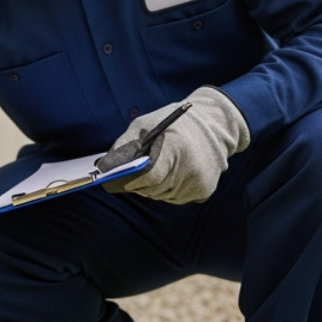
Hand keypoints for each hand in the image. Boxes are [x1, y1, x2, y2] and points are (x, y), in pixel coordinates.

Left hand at [100, 87, 249, 203]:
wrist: (215, 124)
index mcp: (175, 149)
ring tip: (162, 166)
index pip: (148, 178)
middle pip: (152, 190)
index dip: (132, 181)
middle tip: (139, 170)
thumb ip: (125, 145)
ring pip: (162, 196)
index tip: (122, 179)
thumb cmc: (176, 123)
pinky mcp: (204, 191)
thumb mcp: (146, 125)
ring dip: (154, 187)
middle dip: (140, 183)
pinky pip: (175, 198)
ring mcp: (198, 183)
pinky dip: (169, 189)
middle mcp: (190, 169)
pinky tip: (175, 172)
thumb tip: (105, 167)